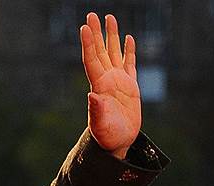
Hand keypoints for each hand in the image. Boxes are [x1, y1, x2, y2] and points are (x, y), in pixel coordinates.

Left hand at [80, 13, 140, 158]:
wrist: (117, 143)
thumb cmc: (108, 136)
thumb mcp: (101, 125)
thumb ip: (97, 110)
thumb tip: (92, 96)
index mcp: (99, 86)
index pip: (91, 60)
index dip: (88, 44)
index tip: (84, 27)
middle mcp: (106, 80)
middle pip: (100, 51)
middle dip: (96, 33)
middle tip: (91, 14)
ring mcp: (118, 81)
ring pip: (113, 53)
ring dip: (111, 36)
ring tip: (109, 17)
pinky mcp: (130, 86)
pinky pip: (129, 63)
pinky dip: (129, 50)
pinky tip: (128, 38)